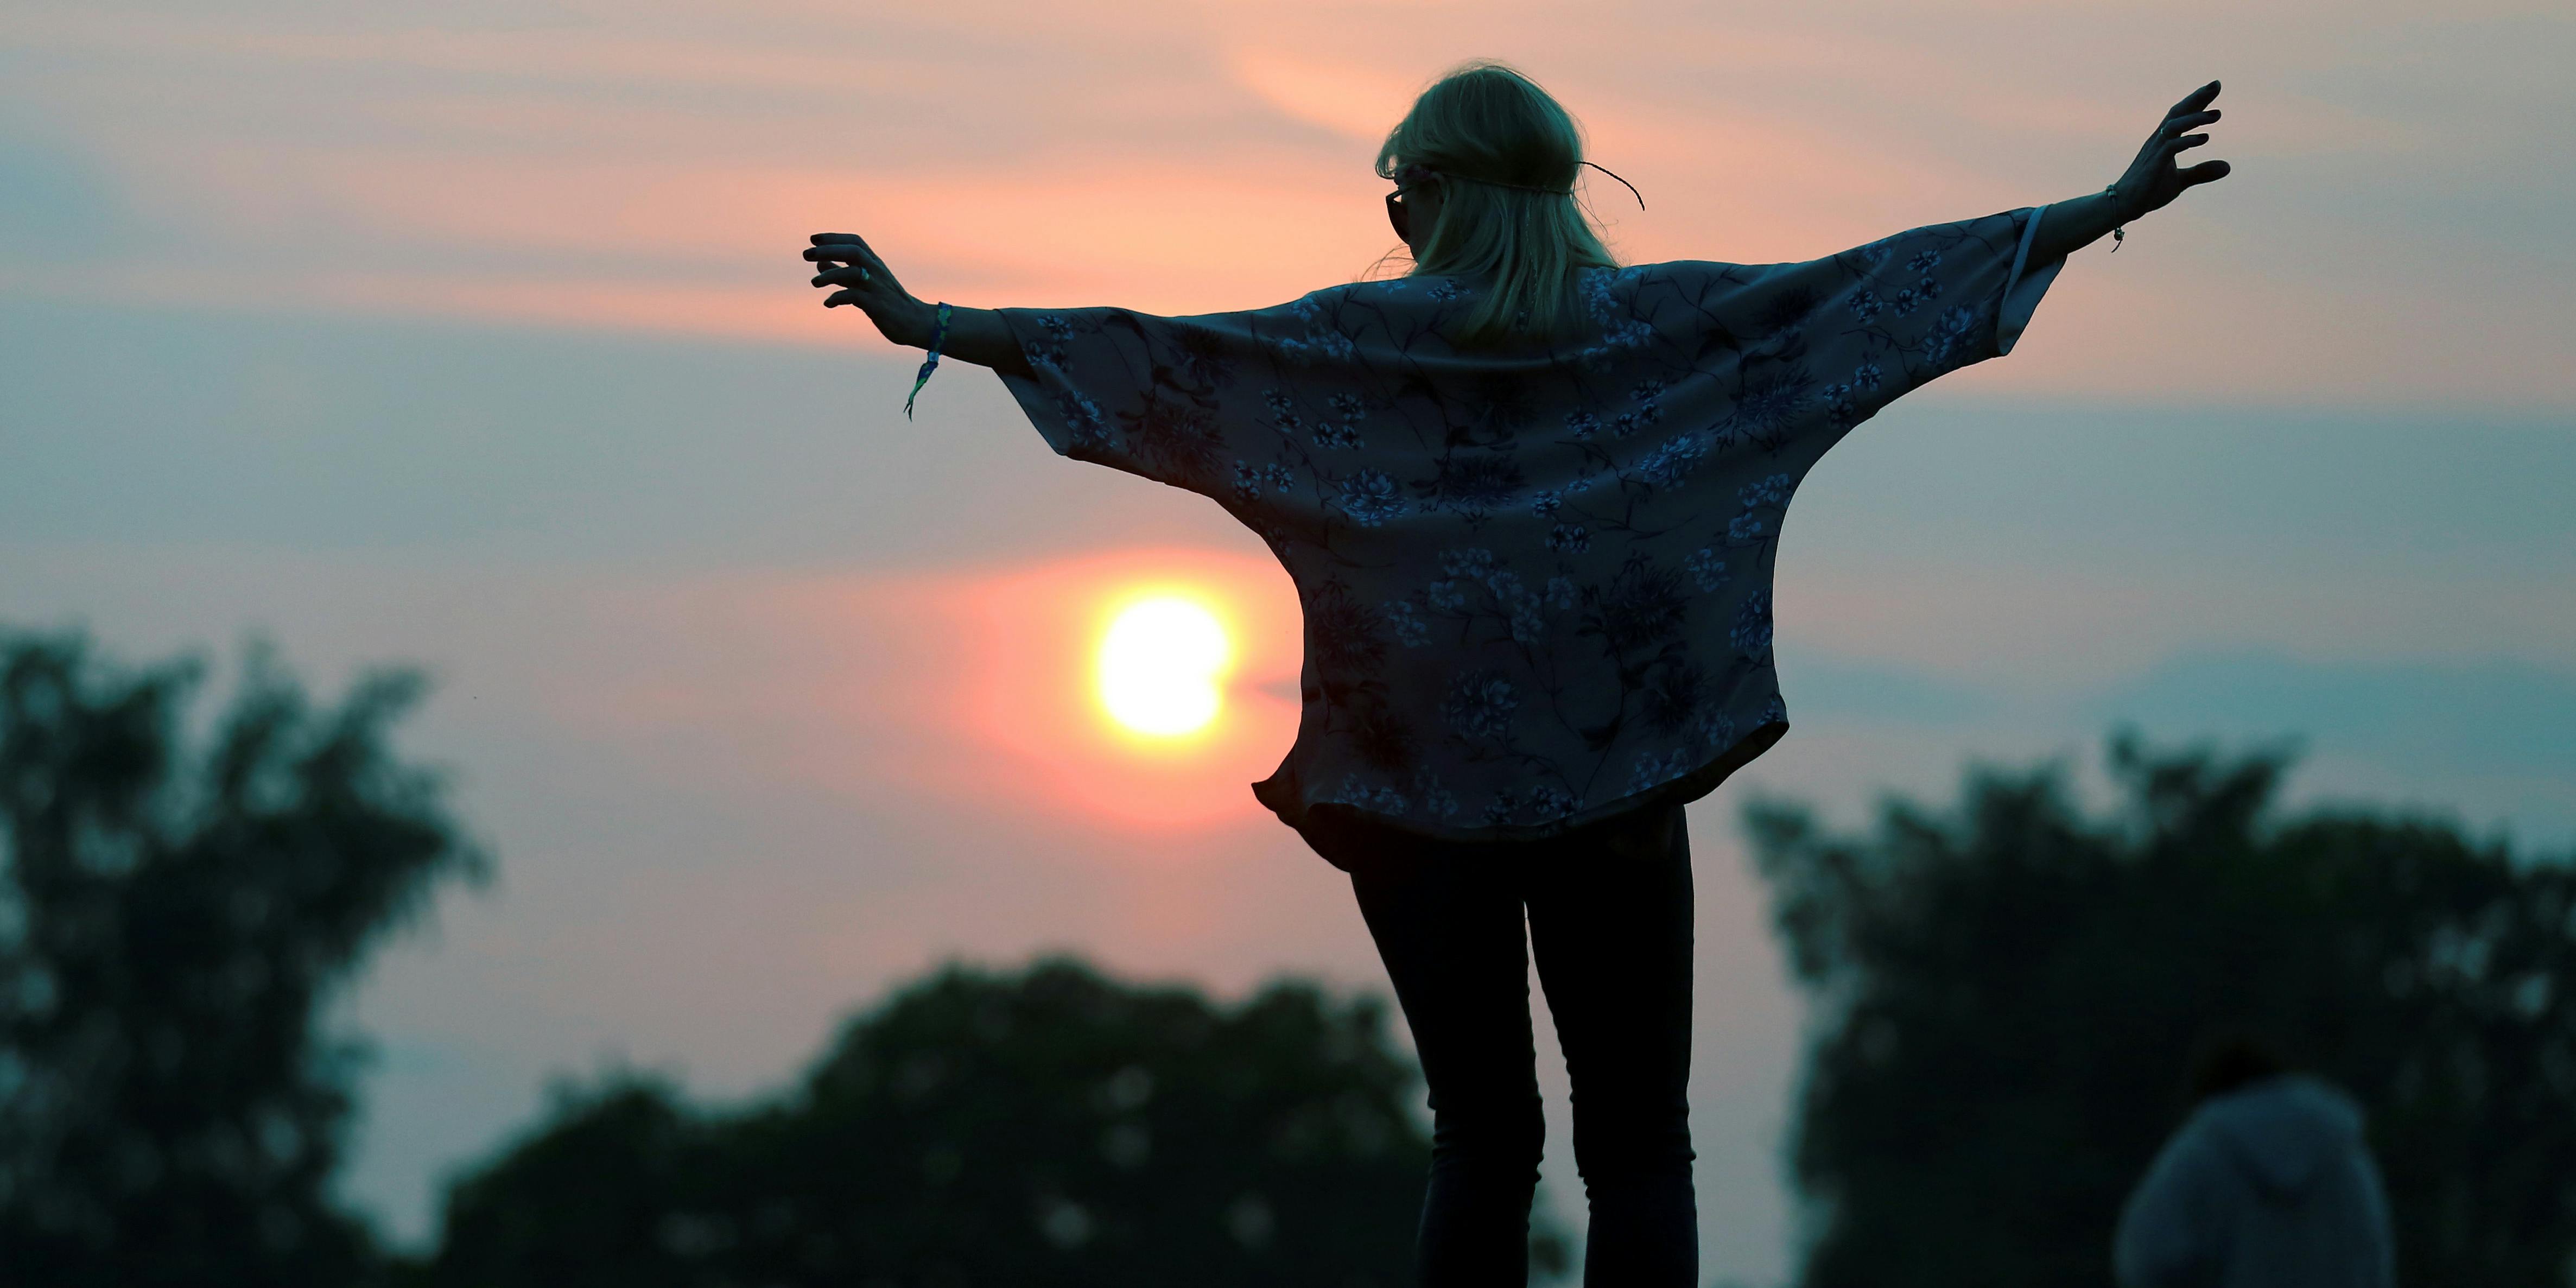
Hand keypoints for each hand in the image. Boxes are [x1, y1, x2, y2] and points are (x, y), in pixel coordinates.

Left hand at [804, 233, 937, 347]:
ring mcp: (877, 288)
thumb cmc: (887, 302)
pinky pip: (854, 296)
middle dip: (828, 250)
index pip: (855, 242)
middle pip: (852, 252)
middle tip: (805, 254)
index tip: (813, 239)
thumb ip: (841, 272)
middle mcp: (876, 271)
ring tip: (814, 283)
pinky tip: (828, 303)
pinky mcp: (877, 305)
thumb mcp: (862, 284)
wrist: (914, 322)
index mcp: (875, 264)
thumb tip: (818, 262)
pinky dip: (837, 297)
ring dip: (830, 274)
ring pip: (853, 272)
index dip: (833, 238)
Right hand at [2111, 81, 2232, 219]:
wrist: (2122, 205)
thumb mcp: (2180, 181)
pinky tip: (2204, 138)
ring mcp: (2154, 151)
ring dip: (2196, 118)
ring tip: (2217, 114)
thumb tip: (2228, 167)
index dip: (2198, 100)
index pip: (2182, 114)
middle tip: (2217, 84)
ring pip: (2174, 125)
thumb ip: (2201, 172)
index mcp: (2163, 141)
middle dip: (2197, 97)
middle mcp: (2158, 140)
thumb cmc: (2147, 191)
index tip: (2215, 87)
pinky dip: (2188, 141)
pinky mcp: (2153, 164)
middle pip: (2178, 112)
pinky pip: (2171, 146)